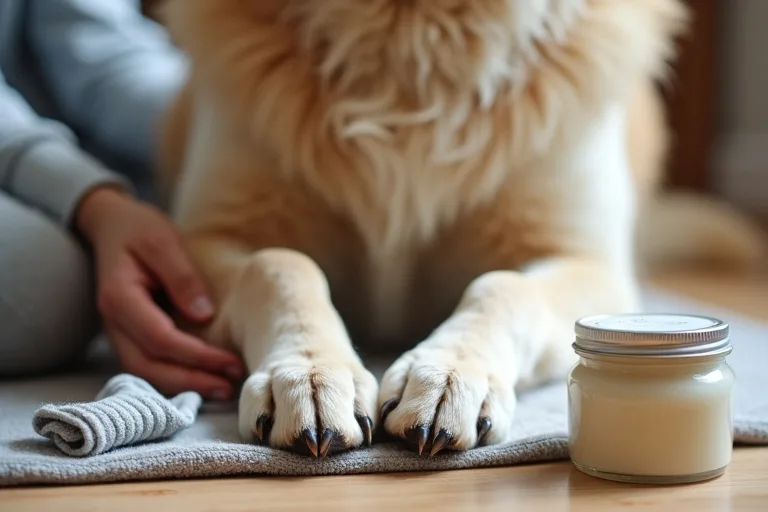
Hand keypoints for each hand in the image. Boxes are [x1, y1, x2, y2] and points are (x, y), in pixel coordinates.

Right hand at [75, 186, 244, 399]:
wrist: (111, 225)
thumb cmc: (138, 229)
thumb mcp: (163, 241)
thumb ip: (182, 277)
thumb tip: (204, 315)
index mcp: (120, 298)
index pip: (159, 338)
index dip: (196, 356)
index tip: (231, 361)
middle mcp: (114, 322)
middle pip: (149, 366)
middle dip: (190, 381)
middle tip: (229, 387)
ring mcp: (118, 331)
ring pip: (145, 371)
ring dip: (183, 385)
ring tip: (222, 389)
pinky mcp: (130, 334)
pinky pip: (149, 363)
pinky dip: (175, 376)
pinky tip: (203, 378)